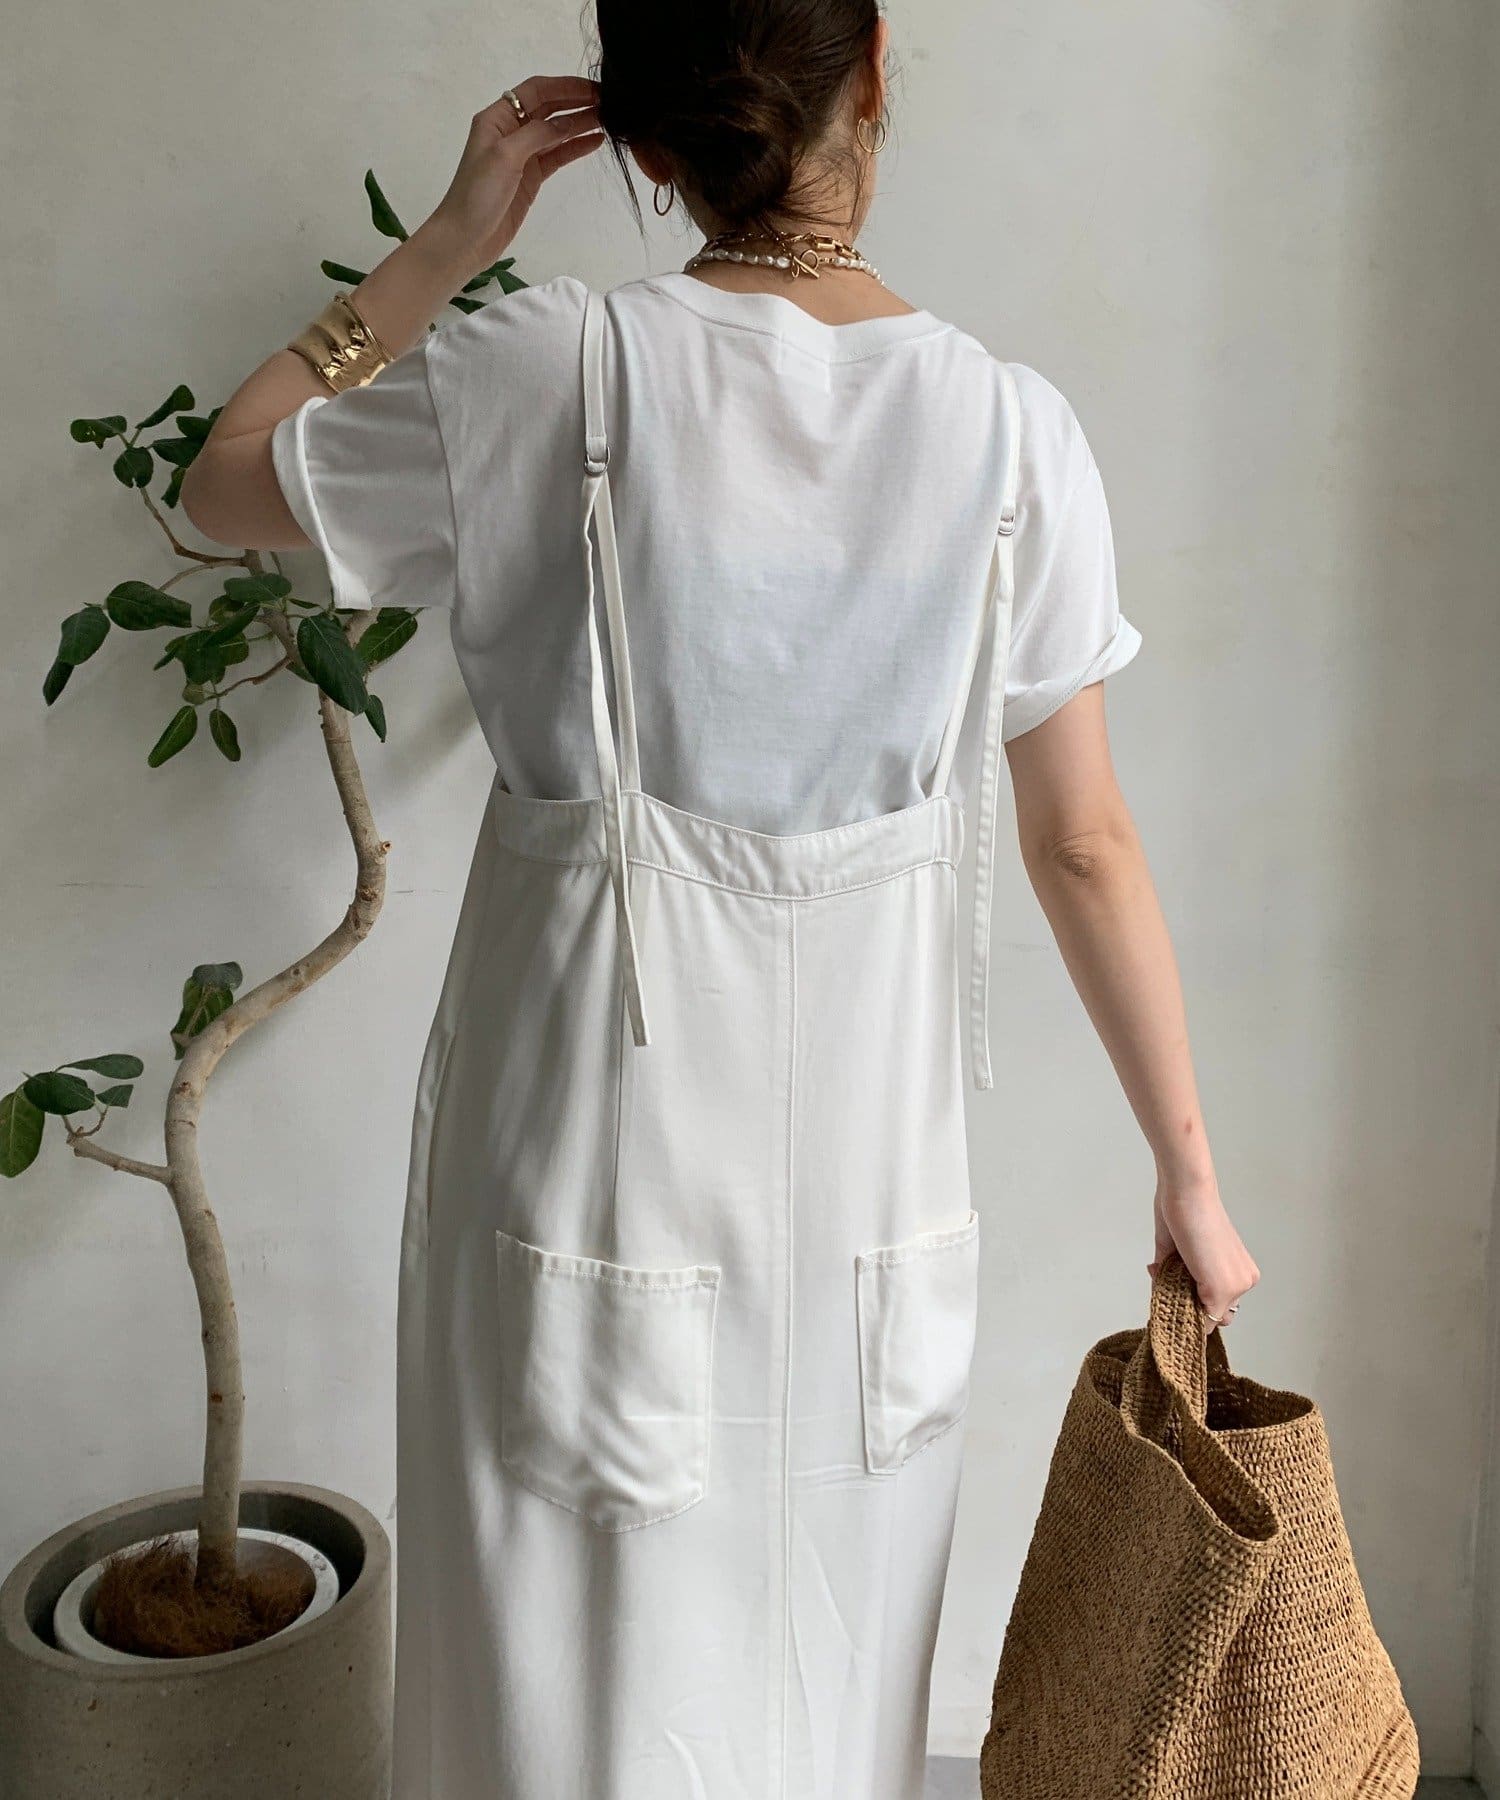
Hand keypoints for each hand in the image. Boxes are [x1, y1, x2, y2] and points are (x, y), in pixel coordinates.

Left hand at [422, 77, 604, 279]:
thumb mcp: (506, 157)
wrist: (465, 239)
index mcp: (498, 118)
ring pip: (556, 132)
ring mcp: (522, 154)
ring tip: (608, 119)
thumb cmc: (478, 194)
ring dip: (580, 124)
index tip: (594, 89)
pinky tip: (595, 141)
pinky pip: (557, 156)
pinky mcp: (531, 177)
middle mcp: (511, 130)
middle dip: (576, 103)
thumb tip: (568, 121)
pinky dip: (575, 148)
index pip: (536, 91)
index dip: (565, 86)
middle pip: (548, 108)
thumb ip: (538, 134)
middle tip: (609, 102)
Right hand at [1149, 1170, 1258, 1331]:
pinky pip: (1202, 1316)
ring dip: (1185, 1306)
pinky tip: (1165, 1281)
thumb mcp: (1180, 1253)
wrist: (1186, 1192)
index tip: (1172, 1296)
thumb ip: (1175, 1277)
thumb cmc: (1183, 1212)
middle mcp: (1245, 1281)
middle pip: (1218, 1316)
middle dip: (1192, 1307)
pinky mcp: (1222, 1288)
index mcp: (1240, 1271)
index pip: (1219, 1306)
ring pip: (1209, 1317)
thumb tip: (1161, 1294)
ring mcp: (1237, 1286)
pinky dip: (1181, 1308)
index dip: (1193, 1304)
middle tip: (1169, 1287)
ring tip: (1166, 1278)